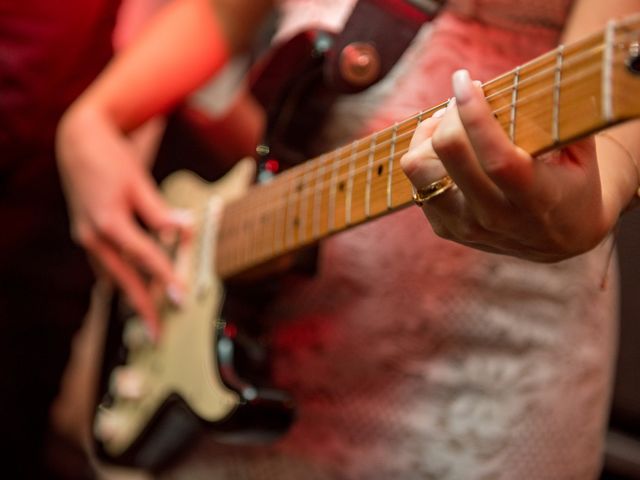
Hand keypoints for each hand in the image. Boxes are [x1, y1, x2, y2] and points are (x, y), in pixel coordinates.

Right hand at [56, 105, 191, 337]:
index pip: (143, 257)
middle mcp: (92, 235)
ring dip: (130, 295)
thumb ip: (160, 212)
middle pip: (122, 279)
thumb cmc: (111, 159)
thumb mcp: (139, 182)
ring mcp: (85, 237)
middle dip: (142, 307)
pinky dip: (119, 279)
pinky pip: (104, 265)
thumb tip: (185, 231)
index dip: (165, 278)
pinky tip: (131, 289)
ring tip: (149, 316)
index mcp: (108, 222)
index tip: (181, 298)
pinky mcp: (86, 235)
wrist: (78, 142)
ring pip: (110, 275)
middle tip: (158, 333)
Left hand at [401, 69, 618, 261]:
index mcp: (536, 200)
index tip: (465, 80)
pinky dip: (425, 154)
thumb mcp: (581, 153)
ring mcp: (464, 226)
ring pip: (418, 168)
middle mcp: (494, 217)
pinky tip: (447, 145)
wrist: (561, 237)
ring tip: (450, 120)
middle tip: (465, 95)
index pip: (496, 158)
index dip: (475, 115)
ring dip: (429, 135)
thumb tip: (530, 78)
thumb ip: (557, 119)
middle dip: (452, 114)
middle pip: (449, 155)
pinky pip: (416, 182)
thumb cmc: (574, 183)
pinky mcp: (444, 228)